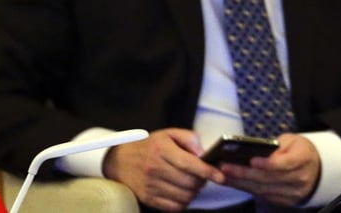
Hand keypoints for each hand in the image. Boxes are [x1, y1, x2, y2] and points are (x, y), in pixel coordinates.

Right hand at [103, 128, 223, 211]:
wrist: (120, 160)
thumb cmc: (149, 146)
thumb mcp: (169, 134)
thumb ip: (189, 139)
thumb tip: (203, 154)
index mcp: (162, 150)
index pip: (190, 164)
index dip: (208, 172)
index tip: (220, 176)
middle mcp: (155, 169)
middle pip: (189, 183)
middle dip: (202, 181)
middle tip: (202, 176)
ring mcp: (151, 186)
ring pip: (184, 196)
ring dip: (194, 192)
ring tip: (192, 183)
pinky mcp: (148, 199)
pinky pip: (174, 207)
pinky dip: (184, 202)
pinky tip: (183, 193)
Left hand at [220, 133, 320, 206]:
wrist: (314, 169)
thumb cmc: (299, 151)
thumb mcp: (292, 140)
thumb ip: (276, 146)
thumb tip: (253, 151)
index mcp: (303, 159)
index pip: (284, 163)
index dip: (267, 163)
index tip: (251, 160)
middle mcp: (299, 179)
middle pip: (268, 178)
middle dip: (244, 173)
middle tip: (225, 167)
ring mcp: (292, 193)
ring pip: (262, 189)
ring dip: (240, 183)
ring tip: (222, 174)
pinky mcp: (285, 201)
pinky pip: (262, 196)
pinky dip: (246, 189)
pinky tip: (233, 182)